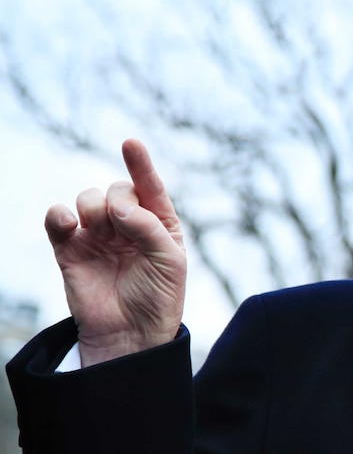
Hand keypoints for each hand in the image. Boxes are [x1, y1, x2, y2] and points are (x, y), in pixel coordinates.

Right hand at [45, 139, 186, 366]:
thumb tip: (117, 205)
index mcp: (159, 223)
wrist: (130, 334)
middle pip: (117, 189)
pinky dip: (59, 216)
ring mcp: (98, 236)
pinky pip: (58, 220)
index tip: (130, 143)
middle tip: (122, 226)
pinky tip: (68, 223)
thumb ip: (149, 227)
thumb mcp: (169, 260)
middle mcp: (128, 225)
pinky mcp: (70, 250)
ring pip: (89, 199)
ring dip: (94, 208)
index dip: (141, 164)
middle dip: (119, 199)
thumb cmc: (158, 297)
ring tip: (102, 233)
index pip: (149, 187)